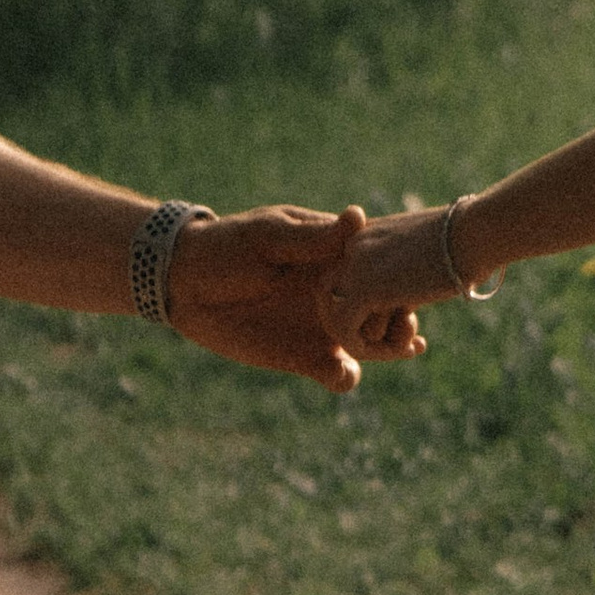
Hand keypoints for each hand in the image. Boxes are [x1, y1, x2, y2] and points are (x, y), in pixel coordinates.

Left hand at [167, 205, 419, 387]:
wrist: (183, 283)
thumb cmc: (227, 246)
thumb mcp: (269, 236)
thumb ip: (314, 237)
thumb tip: (359, 217)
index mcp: (334, 259)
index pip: (382, 269)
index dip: (402, 281)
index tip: (410, 290)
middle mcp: (337, 295)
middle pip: (387, 312)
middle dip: (405, 323)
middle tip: (410, 332)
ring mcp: (324, 328)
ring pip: (372, 346)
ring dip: (390, 352)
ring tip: (399, 351)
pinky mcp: (304, 358)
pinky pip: (338, 373)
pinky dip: (347, 377)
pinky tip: (342, 371)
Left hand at [322, 205, 468, 357]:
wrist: (473, 234)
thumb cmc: (465, 243)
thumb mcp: (424, 253)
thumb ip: (402, 273)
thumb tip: (401, 306)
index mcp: (364, 235)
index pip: (345, 282)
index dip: (369, 308)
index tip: (409, 320)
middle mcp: (350, 247)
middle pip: (336, 302)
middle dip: (364, 327)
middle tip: (406, 339)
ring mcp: (352, 267)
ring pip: (339, 320)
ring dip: (372, 343)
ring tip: (409, 345)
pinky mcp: (362, 290)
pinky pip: (347, 333)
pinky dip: (372, 351)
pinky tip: (407, 349)